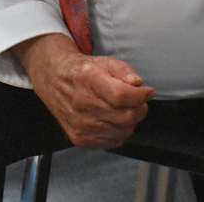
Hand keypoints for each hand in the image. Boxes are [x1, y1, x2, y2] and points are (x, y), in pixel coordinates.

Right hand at [13, 33, 154, 148]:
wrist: (55, 81)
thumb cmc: (84, 71)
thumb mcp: (106, 61)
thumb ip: (125, 70)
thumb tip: (138, 84)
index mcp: (88, 79)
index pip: (122, 95)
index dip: (140, 96)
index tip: (148, 91)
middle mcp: (82, 103)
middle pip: (125, 116)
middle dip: (140, 108)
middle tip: (141, 100)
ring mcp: (79, 124)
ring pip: (121, 131)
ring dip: (131, 121)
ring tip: (126, 108)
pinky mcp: (79, 138)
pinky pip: (112, 141)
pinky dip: (120, 131)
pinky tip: (114, 119)